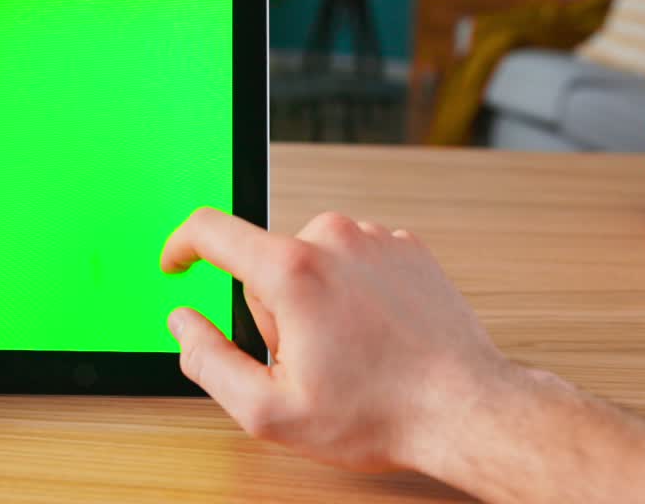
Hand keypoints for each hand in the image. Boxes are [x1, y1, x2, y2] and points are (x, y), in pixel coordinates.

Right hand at [161, 208, 510, 471]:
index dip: (181, 246)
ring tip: (350, 352)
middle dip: (274, 310)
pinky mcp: (407, 247)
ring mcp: (375, 238)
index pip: (211, 230)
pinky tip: (375, 336)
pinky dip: (352, 294)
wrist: (467, 410)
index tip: (177, 264)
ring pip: (311, 261)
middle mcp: (333, 238)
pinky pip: (354, 261)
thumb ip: (208, 360)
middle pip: (267, 262)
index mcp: (292, 271)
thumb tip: (183, 324)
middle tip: (308, 361)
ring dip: (315, 302)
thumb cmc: (378, 413)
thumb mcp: (270, 410)